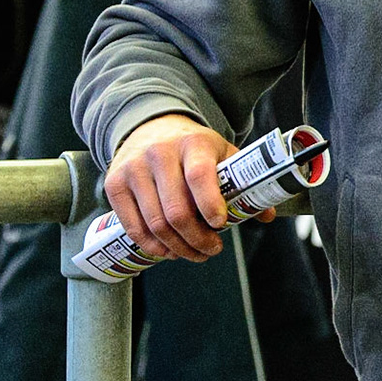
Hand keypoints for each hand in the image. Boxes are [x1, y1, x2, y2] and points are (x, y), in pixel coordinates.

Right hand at [103, 114, 261, 262]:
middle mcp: (159, 153)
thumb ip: (245, 182)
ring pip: (155, 223)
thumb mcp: (222, 153)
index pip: (199, 177)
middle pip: (176, 210)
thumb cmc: (193, 147)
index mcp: (193, 143)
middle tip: (212, 249)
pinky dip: (152, 246)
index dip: (210, 205)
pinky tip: (168, 251)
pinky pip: (132, 226)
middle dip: (197, 239)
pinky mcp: (114, 184)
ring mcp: (133, 169)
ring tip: (194, 253)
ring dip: (177, 247)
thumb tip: (266, 215)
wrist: (151, 127)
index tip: (221, 225)